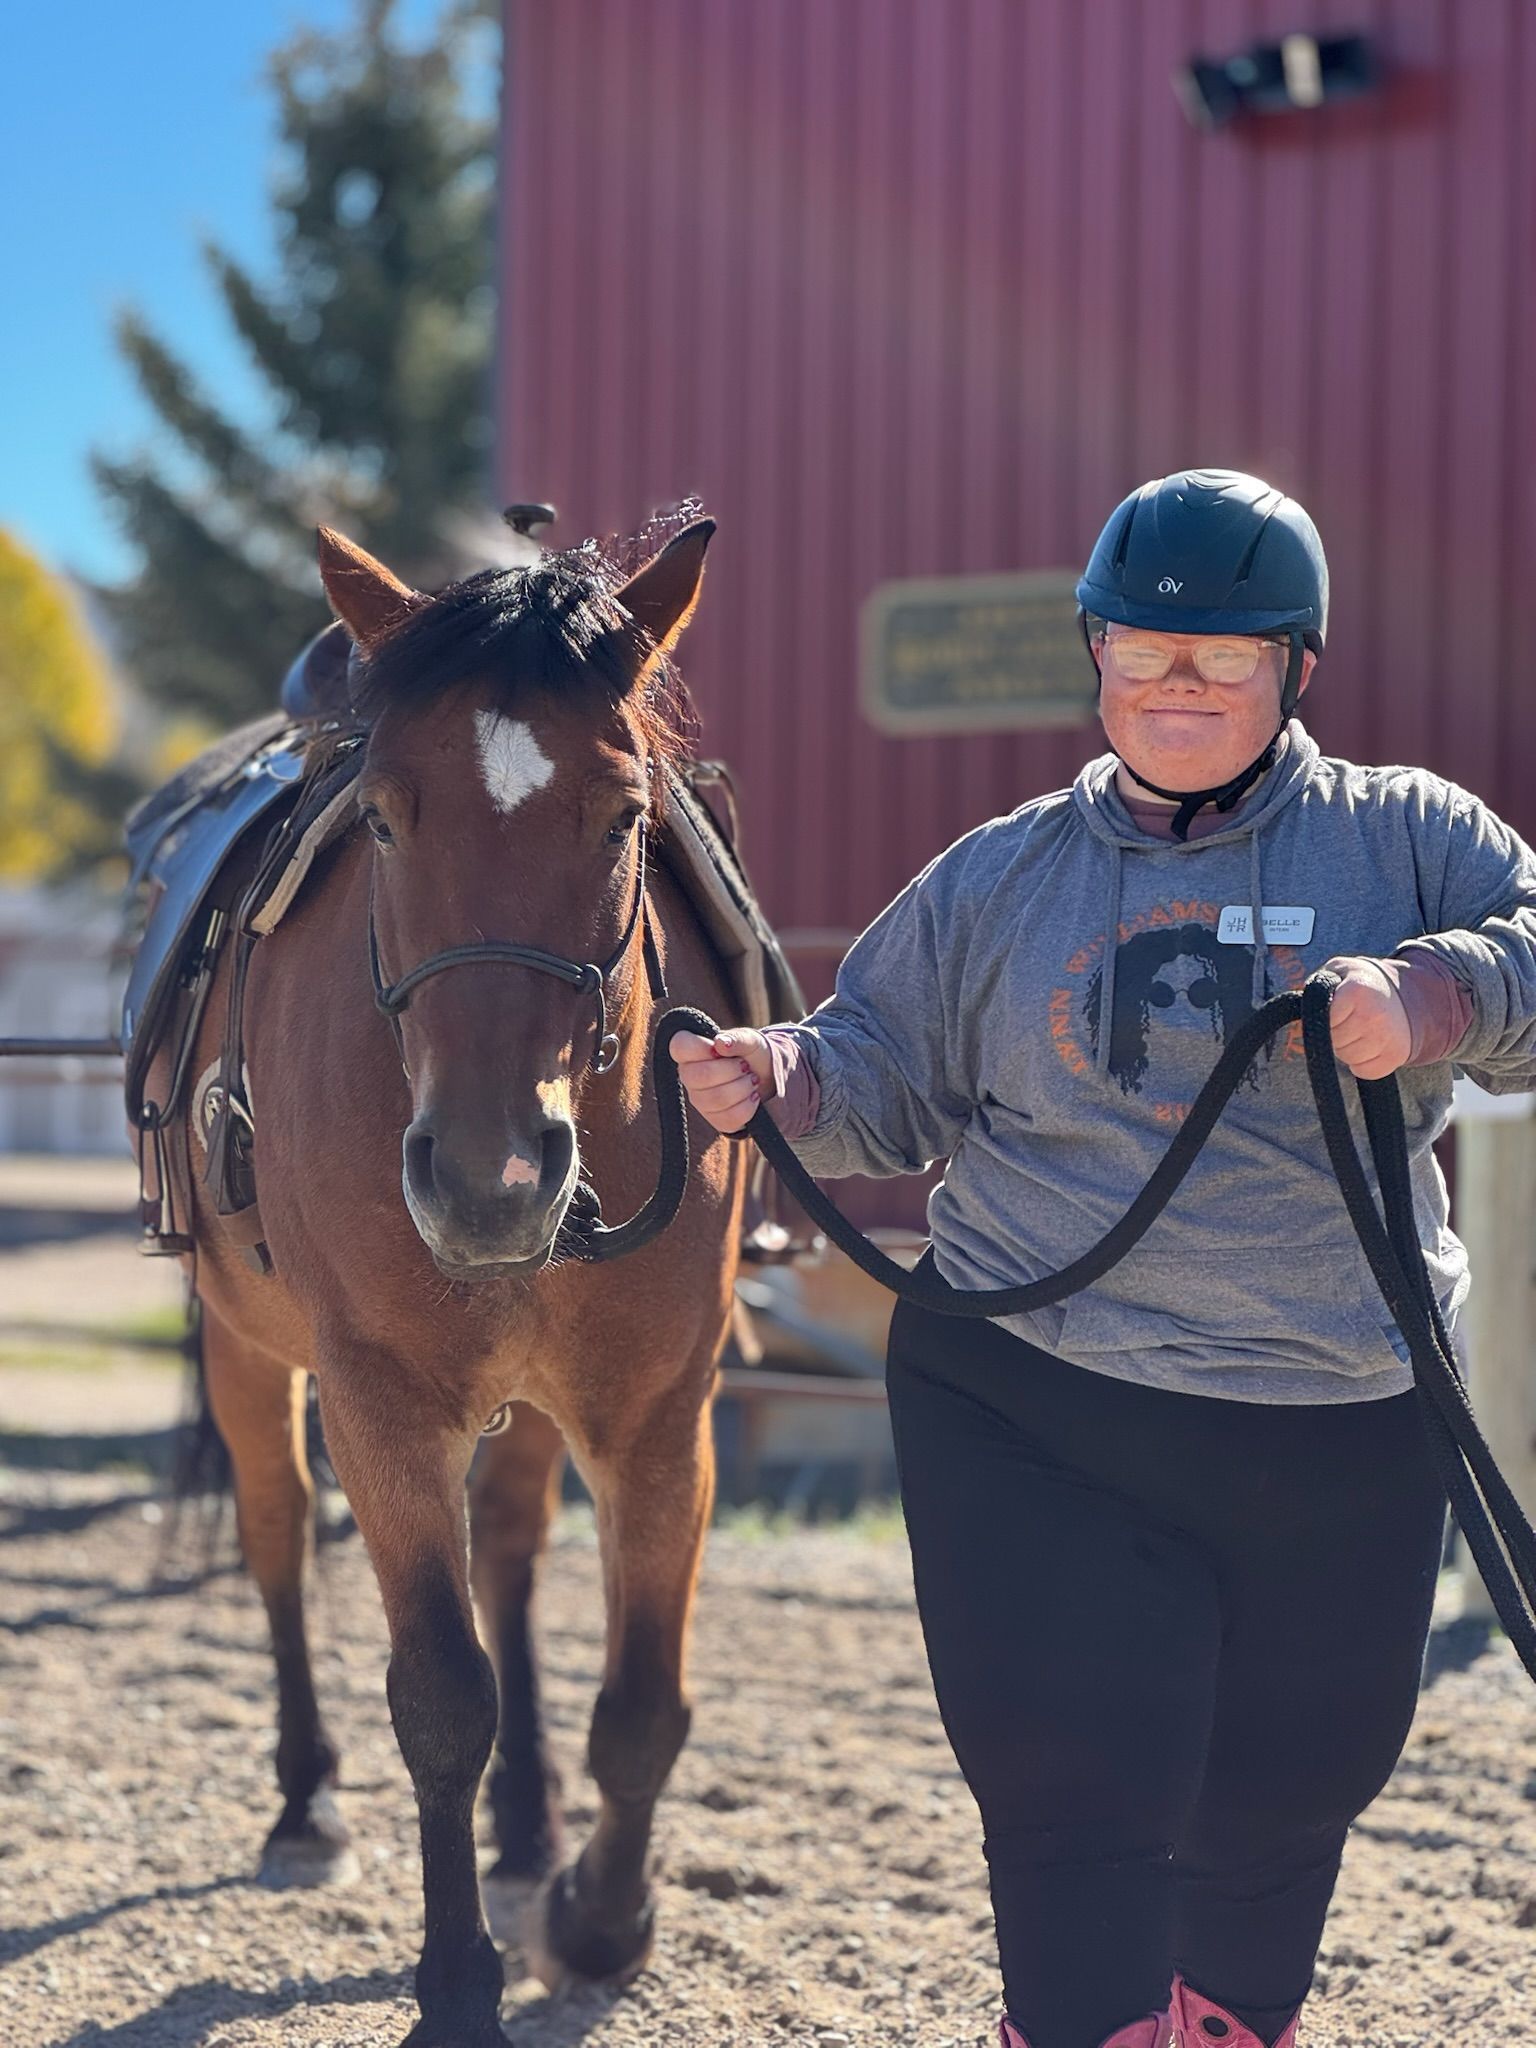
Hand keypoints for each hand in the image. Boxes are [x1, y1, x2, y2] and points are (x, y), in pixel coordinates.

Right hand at [668, 1027, 774, 1132]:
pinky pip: (729, 1118)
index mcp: (690, 1051)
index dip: (701, 1048)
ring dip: (742, 1087)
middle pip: (700, 1076)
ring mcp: (699, 1100)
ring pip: (716, 1099)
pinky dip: (748, 1105)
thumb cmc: (750, 1053)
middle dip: (731, 1070)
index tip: (719, 1050)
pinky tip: (752, 1096)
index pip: (679, 1046)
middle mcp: (688, 1076)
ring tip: (752, 1080)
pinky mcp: (715, 1119)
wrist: (766, 1076)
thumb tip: (721, 1042)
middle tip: (745, 1066)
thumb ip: (736, 1038)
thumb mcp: (749, 1039)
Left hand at [1320, 955, 1411, 1079]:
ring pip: (1348, 1058)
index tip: (1335, 1009)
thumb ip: (1318, 983)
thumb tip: (1299, 1009)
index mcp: (1356, 990)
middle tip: (1348, 1020)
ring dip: (1348, 1048)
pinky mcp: (1396, 1056)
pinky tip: (1370, 1044)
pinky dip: (1362, 1062)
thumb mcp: (1339, 970)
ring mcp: (1387, 1037)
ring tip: (1359, 1030)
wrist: (1405, 993)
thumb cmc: (1362, 983)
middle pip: (1334, 1041)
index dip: (1325, 1017)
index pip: (1324, 1020)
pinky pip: (1363, 1071)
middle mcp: (1374, 1015)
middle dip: (1335, 1033)